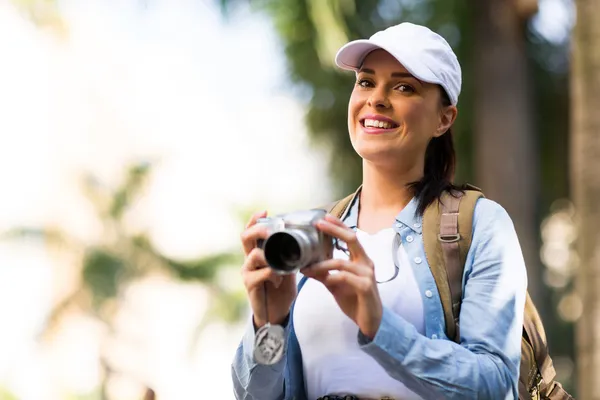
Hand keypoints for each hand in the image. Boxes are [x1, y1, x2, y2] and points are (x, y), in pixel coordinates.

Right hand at [240, 211, 296, 327]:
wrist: (276, 312)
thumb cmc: (281, 288)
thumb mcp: (289, 267)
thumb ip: (291, 254)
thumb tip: (306, 240)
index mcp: (258, 252)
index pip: (251, 232)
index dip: (255, 220)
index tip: (265, 211)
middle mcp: (249, 259)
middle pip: (245, 238)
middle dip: (258, 230)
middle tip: (270, 230)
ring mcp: (247, 271)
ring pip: (255, 255)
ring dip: (272, 258)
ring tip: (283, 267)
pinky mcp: (249, 284)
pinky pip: (260, 272)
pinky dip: (272, 274)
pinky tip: (278, 280)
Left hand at [302, 214, 382, 338]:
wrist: (370, 322)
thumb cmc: (355, 300)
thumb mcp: (336, 285)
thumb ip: (324, 273)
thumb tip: (306, 266)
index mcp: (361, 260)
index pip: (350, 237)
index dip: (338, 226)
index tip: (324, 218)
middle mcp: (366, 263)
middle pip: (352, 239)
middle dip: (335, 230)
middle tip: (319, 224)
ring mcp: (367, 275)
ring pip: (341, 262)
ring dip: (322, 264)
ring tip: (307, 268)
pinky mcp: (365, 287)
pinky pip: (345, 277)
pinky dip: (331, 277)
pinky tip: (323, 279)